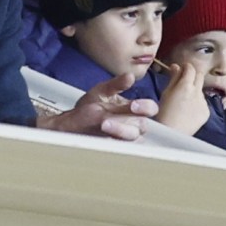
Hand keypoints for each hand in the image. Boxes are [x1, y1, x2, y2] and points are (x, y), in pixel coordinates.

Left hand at [36, 73, 157, 140]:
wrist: (74, 122)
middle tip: (111, 118)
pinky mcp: (117, 148)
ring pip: (132, 138)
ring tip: (103, 124)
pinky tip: (103, 137)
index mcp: (135, 109)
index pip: (151, 109)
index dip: (146, 107)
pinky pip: (121, 149)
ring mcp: (127, 138)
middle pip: (141, 126)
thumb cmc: (91, 105)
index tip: (134, 105)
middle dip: (127, 121)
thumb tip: (130, 76)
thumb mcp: (102, 91)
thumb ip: (117, 84)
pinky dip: (113, 142)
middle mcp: (134, 124)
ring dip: (119, 131)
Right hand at [156, 63, 208, 134]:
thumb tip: (176, 66)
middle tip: (183, 81)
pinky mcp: (206, 112)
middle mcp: (197, 92)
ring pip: (200, 90)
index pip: (191, 68)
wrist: (171, 132)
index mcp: (185, 85)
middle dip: (192, 75)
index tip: (182, 69)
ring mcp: (203, 103)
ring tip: (183, 101)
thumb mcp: (166, 92)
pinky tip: (188, 110)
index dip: (186, 67)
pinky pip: (202, 102)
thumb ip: (173, 78)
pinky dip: (196, 103)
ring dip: (194, 90)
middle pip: (199, 76)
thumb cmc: (164, 113)